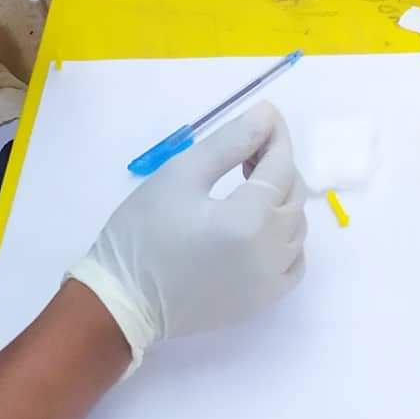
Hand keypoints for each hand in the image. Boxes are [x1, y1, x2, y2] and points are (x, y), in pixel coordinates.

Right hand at [68, 103, 305, 371]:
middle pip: (292, 195)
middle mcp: (269, 254)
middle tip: (248, 149)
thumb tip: (267, 116)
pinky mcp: (260, 302)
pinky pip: (293, 263)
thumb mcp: (181, 174)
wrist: (123, 302)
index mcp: (249, 220)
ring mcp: (268, 284)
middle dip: (277, 164)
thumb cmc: (144, 232)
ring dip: (282, 199)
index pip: (279, 167)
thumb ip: (230, 142)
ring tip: (250, 184)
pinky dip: (287, 239)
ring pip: (296, 228)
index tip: (267, 115)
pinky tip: (263, 226)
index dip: (276, 136)